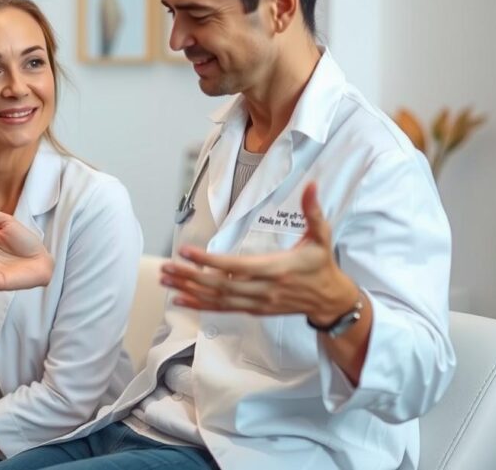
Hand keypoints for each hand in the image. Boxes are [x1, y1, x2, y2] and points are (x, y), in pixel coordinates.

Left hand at [160, 183, 358, 322]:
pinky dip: (200, 305)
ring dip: (189, 289)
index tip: (187, 251)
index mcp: (276, 269)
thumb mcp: (321, 236)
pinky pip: (222, 309)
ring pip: (217, 299)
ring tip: (166, 279)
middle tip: (166, 267)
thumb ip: (313, 211)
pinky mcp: (253, 310)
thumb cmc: (321, 265)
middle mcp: (263, 290)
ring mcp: (257, 302)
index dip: (209, 260)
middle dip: (190, 276)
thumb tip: (311, 185)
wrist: (329, 299)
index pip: (236, 267)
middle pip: (219, 285)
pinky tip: (180, 299)